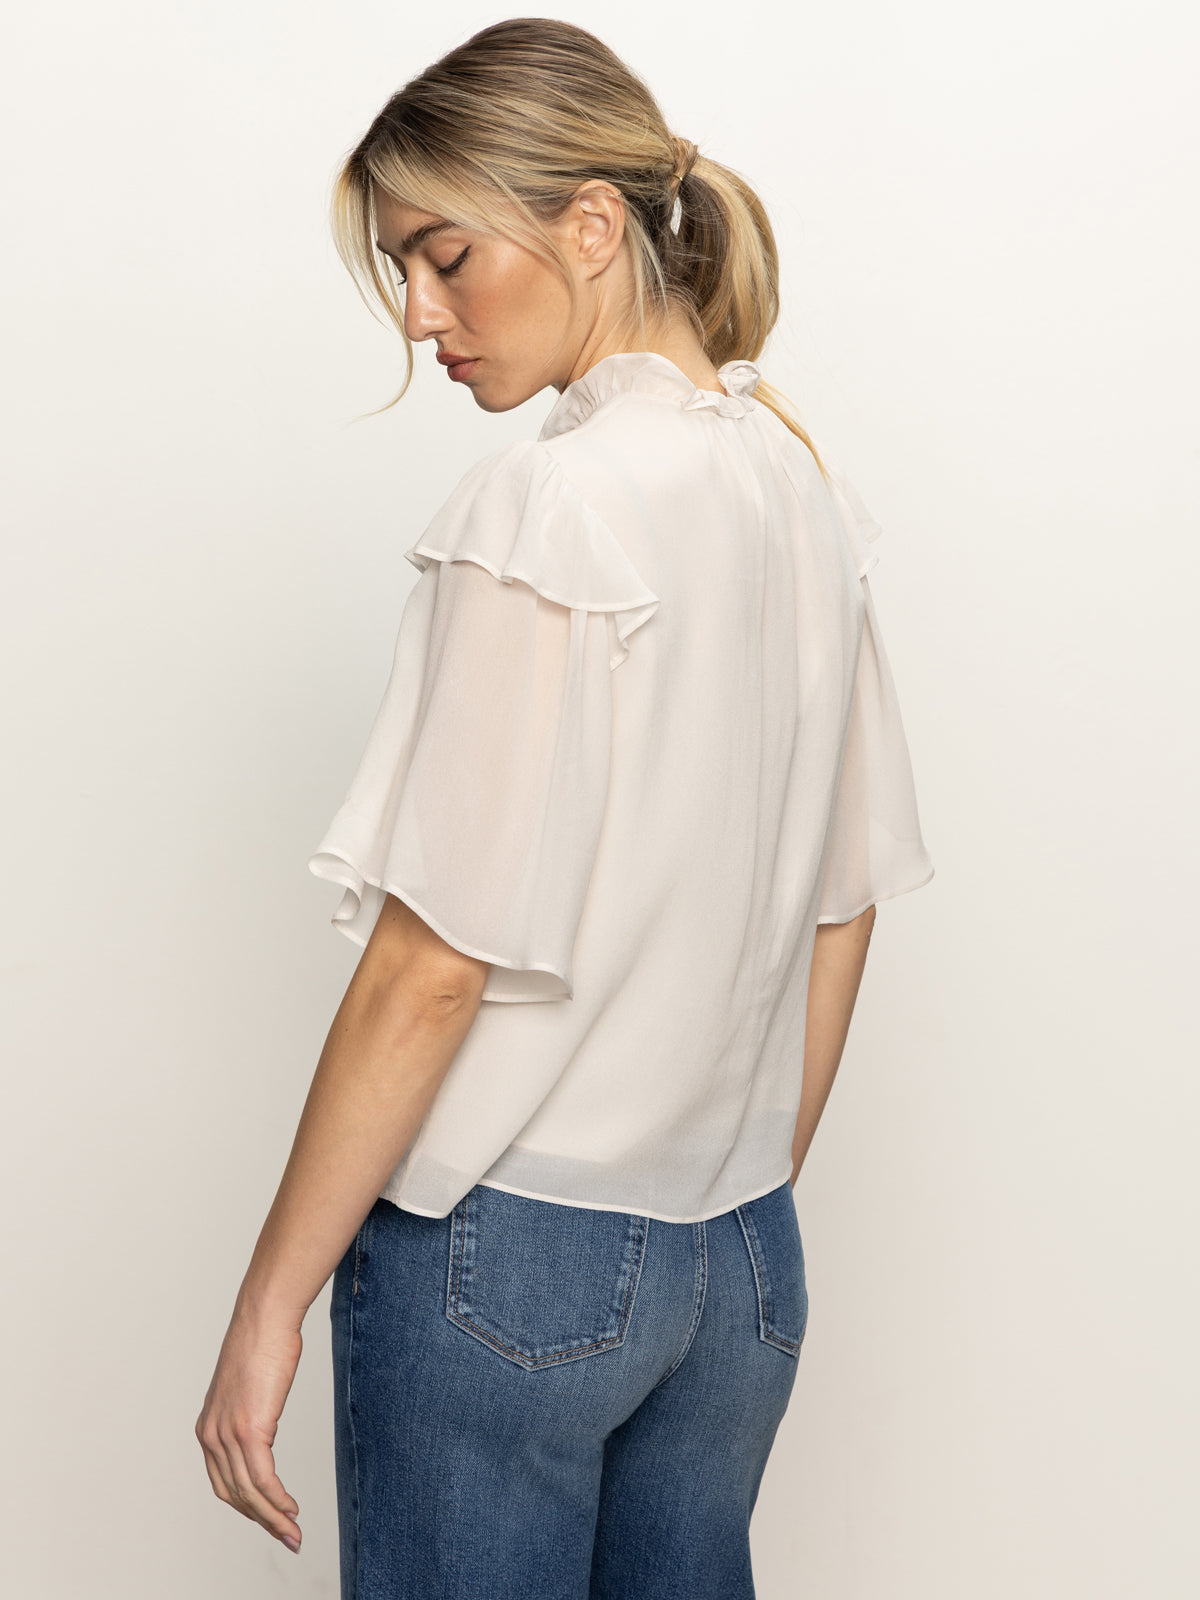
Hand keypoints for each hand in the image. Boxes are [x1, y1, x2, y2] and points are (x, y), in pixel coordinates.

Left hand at [195, 1301, 304, 1552]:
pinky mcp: (249, 1429)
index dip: (246, 1507)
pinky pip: (263, 1478)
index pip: (223, 1483)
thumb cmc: (263, 1344)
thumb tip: (264, 1431)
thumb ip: (250, 1414)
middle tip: (286, 1537)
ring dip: (272, 1518)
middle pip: (234, 1495)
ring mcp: (227, 1434)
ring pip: (249, 1492)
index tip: (269, 1518)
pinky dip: (277, 1500)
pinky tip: (292, 1509)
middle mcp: (211, 1435)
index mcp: (208, 1427)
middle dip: (260, 1520)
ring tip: (294, 1533)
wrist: (265, 1318)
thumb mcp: (248, 1388)